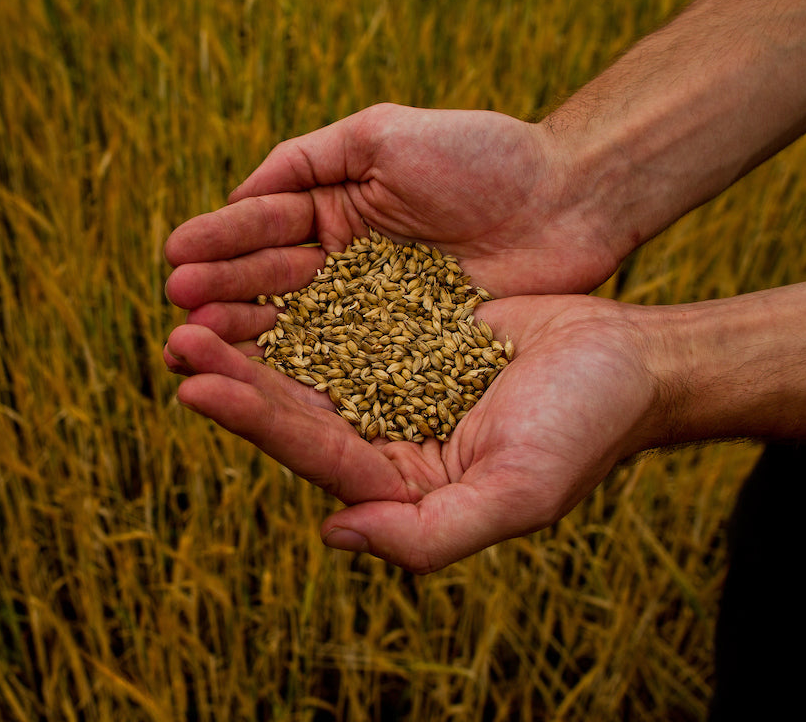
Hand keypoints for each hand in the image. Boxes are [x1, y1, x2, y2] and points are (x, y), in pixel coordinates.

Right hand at [164, 104, 619, 334]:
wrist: (569, 200)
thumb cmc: (482, 155)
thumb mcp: (383, 134)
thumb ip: (307, 159)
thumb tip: (238, 196)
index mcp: (333, 207)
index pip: (263, 228)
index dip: (219, 243)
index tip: (173, 255)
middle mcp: (342, 263)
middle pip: (268, 284)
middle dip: (219, 293)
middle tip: (176, 310)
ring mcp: (370, 310)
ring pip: (296, 327)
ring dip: (245, 336)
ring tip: (198, 344)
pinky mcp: (403, 353)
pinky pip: (345, 364)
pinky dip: (301, 372)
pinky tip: (261, 381)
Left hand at [165, 293, 662, 573]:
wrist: (630, 359)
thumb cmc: (585, 428)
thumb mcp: (519, 493)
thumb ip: (430, 533)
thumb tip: (335, 535)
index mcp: (395, 482)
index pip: (309, 449)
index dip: (250, 418)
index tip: (193, 385)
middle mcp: (379, 435)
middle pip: (290, 401)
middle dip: (230, 370)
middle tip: (174, 333)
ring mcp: (386, 381)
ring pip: (302, 355)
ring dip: (249, 330)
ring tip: (192, 298)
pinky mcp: (398, 332)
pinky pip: (335, 312)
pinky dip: (295, 296)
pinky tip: (255, 269)